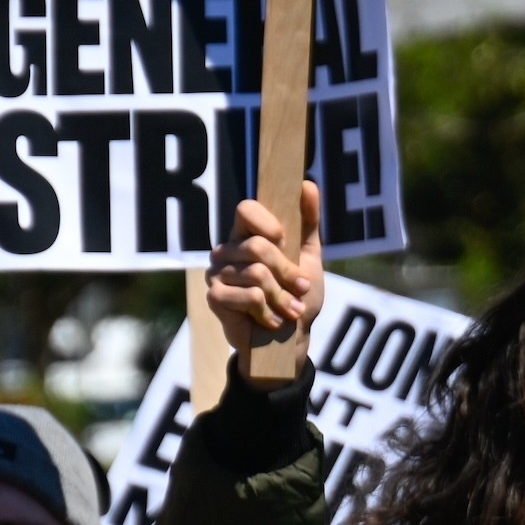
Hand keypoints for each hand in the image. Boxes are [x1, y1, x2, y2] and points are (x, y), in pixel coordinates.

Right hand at [207, 182, 325, 353]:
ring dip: (282, 297)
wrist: (290, 341)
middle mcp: (227, 251)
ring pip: (257, 274)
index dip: (267, 223)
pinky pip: (250, 296)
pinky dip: (268, 312)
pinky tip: (270, 320)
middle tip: (299, 289)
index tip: (283, 240)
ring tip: (289, 310)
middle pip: (257, 246)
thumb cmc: (297, 297)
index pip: (246, 210)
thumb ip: (308, 222)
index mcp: (247, 236)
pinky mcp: (215, 298)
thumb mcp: (309, 258)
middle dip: (287, 272)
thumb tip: (307, 183)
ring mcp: (217, 274)